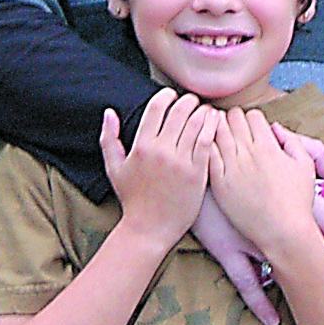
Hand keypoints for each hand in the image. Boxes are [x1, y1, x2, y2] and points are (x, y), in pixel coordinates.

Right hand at [99, 90, 215, 245]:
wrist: (149, 229)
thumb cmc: (132, 199)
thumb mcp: (114, 168)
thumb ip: (109, 138)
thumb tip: (109, 112)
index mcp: (142, 146)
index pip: (157, 107)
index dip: (166, 95)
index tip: (172, 95)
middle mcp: (162, 151)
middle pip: (180, 111)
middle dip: (188, 101)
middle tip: (191, 102)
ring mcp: (181, 162)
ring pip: (197, 123)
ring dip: (203, 111)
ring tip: (204, 111)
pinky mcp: (198, 173)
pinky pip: (208, 141)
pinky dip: (212, 127)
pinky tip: (214, 124)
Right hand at [187, 120, 323, 324]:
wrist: (194, 155)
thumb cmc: (237, 149)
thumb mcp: (272, 146)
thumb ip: (307, 152)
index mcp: (291, 203)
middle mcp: (278, 223)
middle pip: (319, 240)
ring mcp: (252, 238)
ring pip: (281, 271)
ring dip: (302, 293)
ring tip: (323, 320)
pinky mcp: (226, 248)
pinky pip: (246, 281)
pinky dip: (261, 303)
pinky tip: (274, 321)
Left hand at [207, 107, 318, 259]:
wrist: (283, 232)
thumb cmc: (298, 201)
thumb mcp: (305, 165)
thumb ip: (292, 141)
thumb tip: (275, 127)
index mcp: (269, 147)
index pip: (251, 115)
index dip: (251, 118)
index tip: (250, 127)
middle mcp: (248, 154)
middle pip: (232, 119)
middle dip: (233, 119)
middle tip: (233, 128)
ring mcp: (232, 168)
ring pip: (216, 133)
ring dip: (218, 130)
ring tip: (219, 135)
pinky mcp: (219, 184)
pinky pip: (207, 155)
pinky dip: (207, 147)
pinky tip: (210, 151)